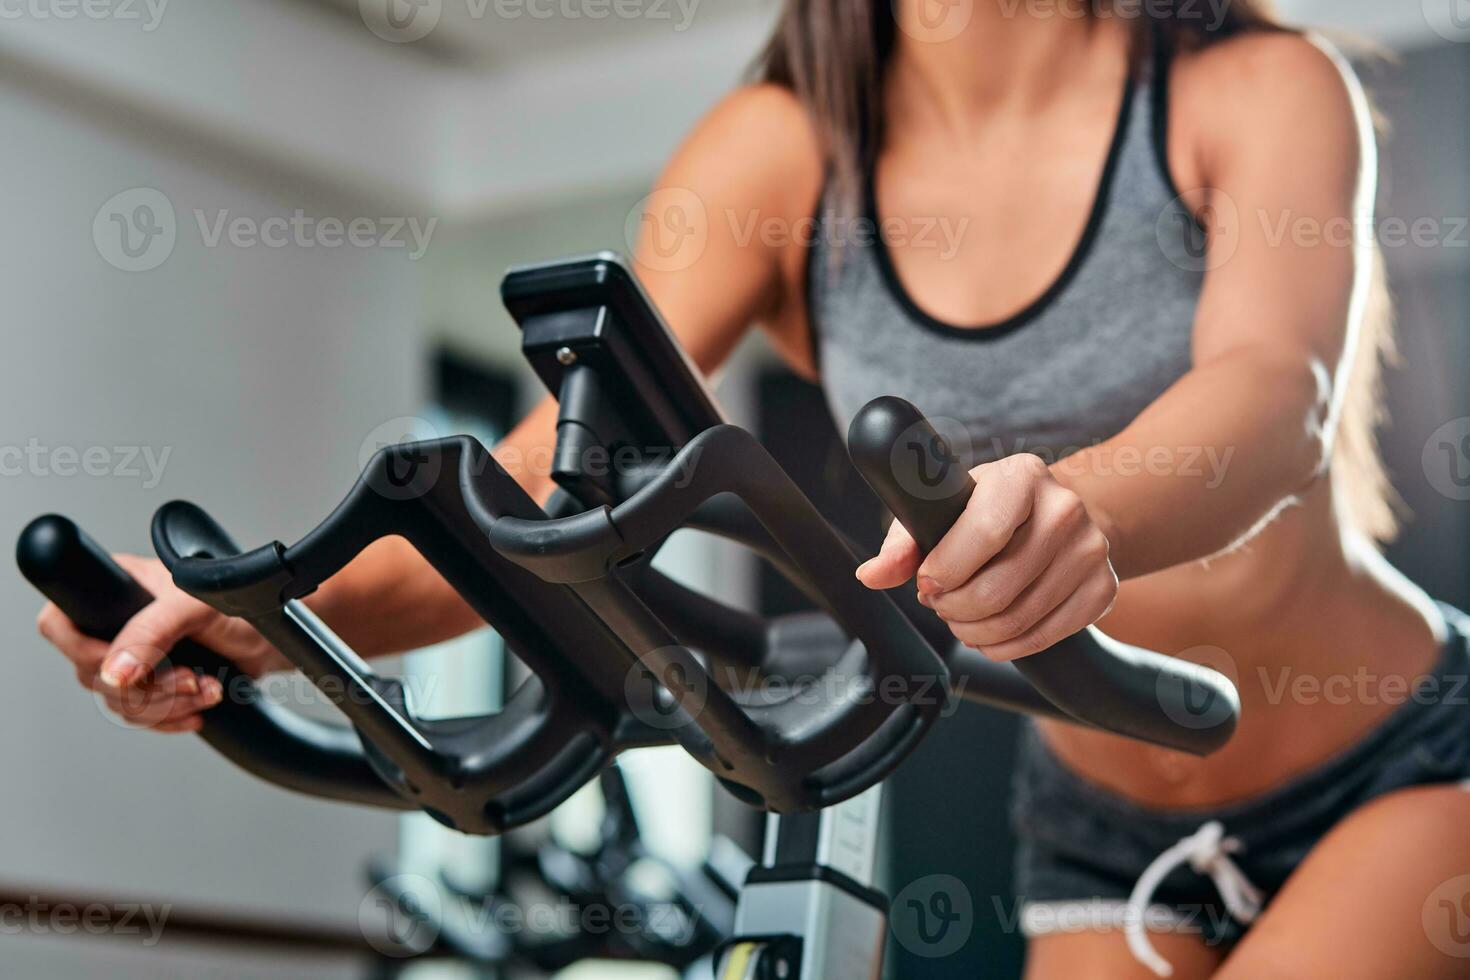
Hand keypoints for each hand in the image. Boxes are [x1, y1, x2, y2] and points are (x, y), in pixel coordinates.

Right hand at [35, 554, 287, 732]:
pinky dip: (170, 718)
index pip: (60, 622)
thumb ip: (152, 632)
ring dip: (165, 705)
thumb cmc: (243, 606)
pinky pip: (140, 716)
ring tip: (205, 688)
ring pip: (118, 700)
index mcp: (116, 587)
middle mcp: (117, 622)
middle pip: (92, 674)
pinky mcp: (155, 684)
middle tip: (189, 679)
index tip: (124, 666)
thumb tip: (113, 672)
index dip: (83, 651)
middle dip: (147, 686)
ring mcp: (134, 655)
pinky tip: (198, 707)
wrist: (278, 637)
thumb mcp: (195, 607)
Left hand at [855, 454, 1117, 660]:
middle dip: (954, 608)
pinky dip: (1007, 646)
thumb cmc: (987, 511)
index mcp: (1021, 476)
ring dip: (975, 632)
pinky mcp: (1103, 588)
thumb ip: (903, 542)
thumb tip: (870, 576)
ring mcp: (1091, 550)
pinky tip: (991, 634)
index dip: (947, 569)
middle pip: (999, 587)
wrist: (1059, 515)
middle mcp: (1065, 508)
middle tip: (940, 604)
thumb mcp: (943, 510)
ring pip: (1019, 618)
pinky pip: (1046, 637)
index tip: (926, 584)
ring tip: (960, 618)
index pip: (985, 533)